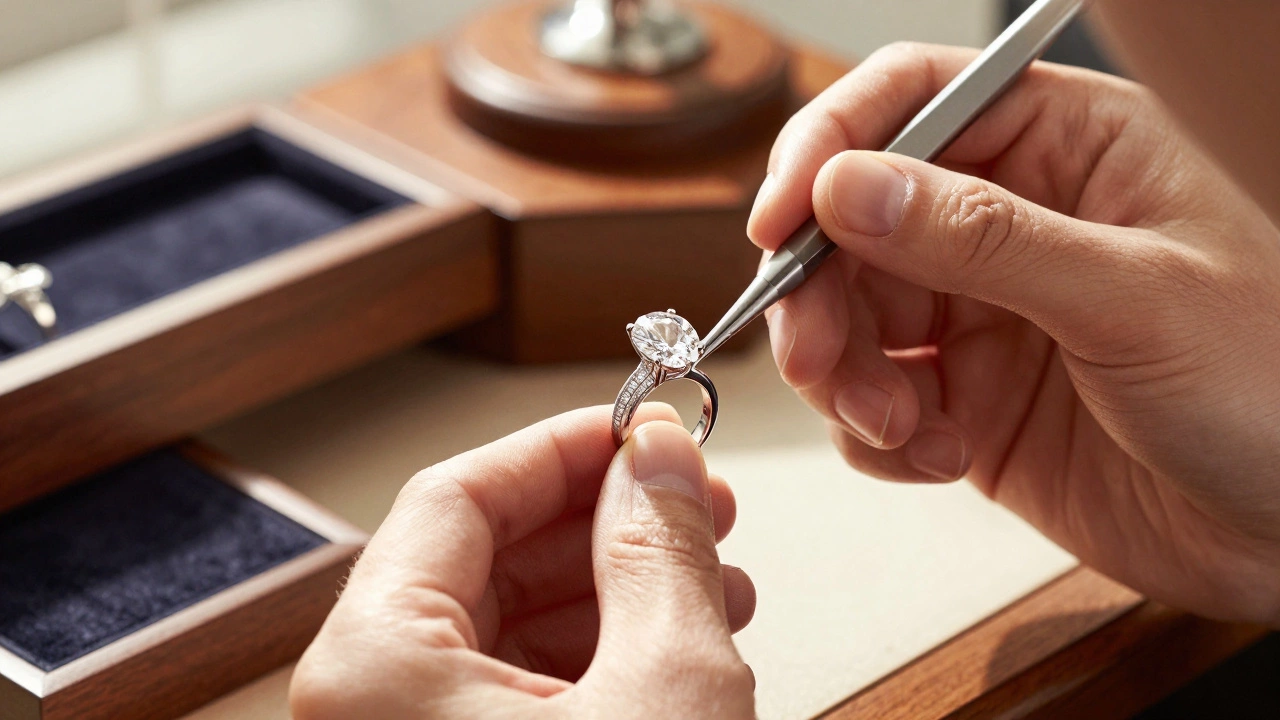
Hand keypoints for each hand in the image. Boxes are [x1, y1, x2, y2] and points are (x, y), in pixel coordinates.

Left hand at [289, 406, 755, 718]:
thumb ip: (660, 552)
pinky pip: (519, 686)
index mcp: (373, 670)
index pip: (458, 495)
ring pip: (510, 624)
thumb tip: (660, 459)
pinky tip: (681, 637)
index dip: (563, 448)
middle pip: (485, 557)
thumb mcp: (663, 690)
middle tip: (691, 496)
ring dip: (620, 588)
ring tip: (711, 574)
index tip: (641, 426)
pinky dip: (603, 656)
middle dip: (606, 520)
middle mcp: (368, 707)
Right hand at [749, 43, 1279, 624]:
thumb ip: (982, 240)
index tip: (782, 220)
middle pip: (856, 223)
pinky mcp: (967, 401)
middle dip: (822, 296)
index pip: (916, 102)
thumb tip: (850, 188)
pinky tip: (941, 458)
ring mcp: (983, 316)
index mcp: (1070, 151)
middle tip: (818, 357)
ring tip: (897, 426)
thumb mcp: (1133, 298)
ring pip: (850, 318)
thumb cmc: (1279, 388)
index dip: (831, 149)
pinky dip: (879, 438)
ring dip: (845, 378)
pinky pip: (873, 403)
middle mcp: (1012, 226)